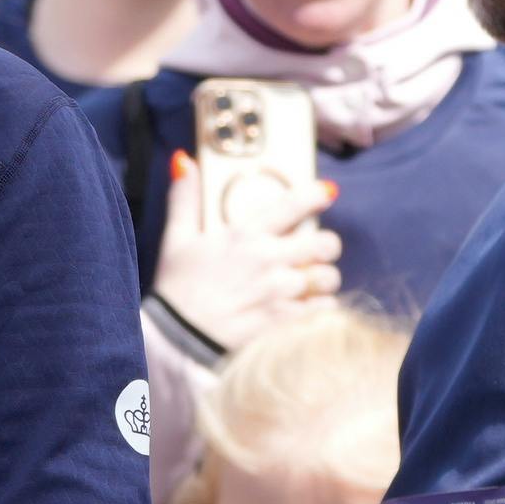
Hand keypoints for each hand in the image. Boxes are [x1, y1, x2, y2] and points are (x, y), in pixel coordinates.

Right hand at [148, 150, 339, 352]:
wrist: (176, 342)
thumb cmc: (177, 289)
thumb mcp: (176, 239)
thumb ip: (185, 198)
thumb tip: (184, 161)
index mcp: (245, 235)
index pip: (294, 203)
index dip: (317, 195)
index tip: (326, 194)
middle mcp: (269, 260)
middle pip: (326, 243)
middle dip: (326, 246)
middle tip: (315, 252)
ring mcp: (280, 293)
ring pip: (328, 278)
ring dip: (323, 280)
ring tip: (309, 285)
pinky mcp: (286, 323)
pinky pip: (324, 309)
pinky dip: (320, 308)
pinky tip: (305, 309)